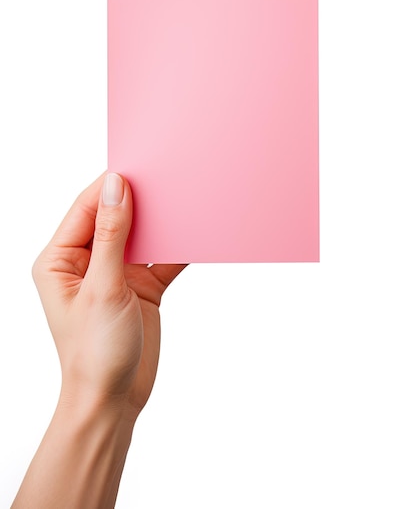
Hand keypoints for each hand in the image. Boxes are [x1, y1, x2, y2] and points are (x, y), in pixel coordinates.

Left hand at [32, 172, 186, 418]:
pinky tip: (195, 235)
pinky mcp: (141, 287)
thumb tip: (116, 187)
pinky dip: (176, 249)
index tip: (139, 168)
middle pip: (116, 218)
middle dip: (140, 202)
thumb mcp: (103, 288)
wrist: (113, 400)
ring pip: (141, 236)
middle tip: (168, 180)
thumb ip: (112, 236)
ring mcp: (116, 274)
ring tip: (184, 202)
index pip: (87, 210)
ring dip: (161, 223)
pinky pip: (161, 259)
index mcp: (61, 259)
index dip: (111, 188)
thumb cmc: (93, 352)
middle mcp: (87, 262)